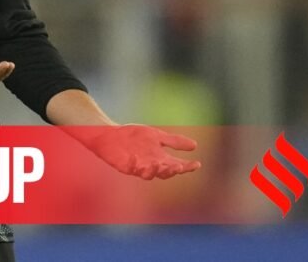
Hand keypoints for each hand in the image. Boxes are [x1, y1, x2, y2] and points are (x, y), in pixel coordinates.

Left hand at [82, 124, 201, 179]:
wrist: (111, 134)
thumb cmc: (134, 136)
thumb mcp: (156, 136)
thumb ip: (173, 141)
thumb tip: (195, 145)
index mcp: (160, 158)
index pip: (177, 165)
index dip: (187, 167)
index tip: (197, 164)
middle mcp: (151, 165)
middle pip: (164, 173)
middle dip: (171, 170)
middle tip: (179, 166)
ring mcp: (137, 167)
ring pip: (149, 174)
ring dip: (155, 170)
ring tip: (159, 163)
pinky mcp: (124, 166)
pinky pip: (130, 168)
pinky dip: (133, 164)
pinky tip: (135, 157)